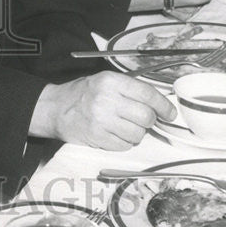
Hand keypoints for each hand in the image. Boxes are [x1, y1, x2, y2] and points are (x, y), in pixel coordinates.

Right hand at [31, 73, 175, 149]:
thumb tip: (160, 104)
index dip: (163, 105)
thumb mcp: (104, 81)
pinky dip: (124, 142)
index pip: (147, 94)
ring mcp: (101, 120)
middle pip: (146, 116)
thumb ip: (129, 89)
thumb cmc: (83, 94)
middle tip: (143, 120)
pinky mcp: (97, 137)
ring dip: (137, 133)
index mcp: (110, 81)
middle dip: (149, 121)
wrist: (54, 109)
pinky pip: (125, 145)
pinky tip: (114, 134)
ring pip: (138, 134)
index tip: (170, 113)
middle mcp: (106, 99)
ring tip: (125, 127)